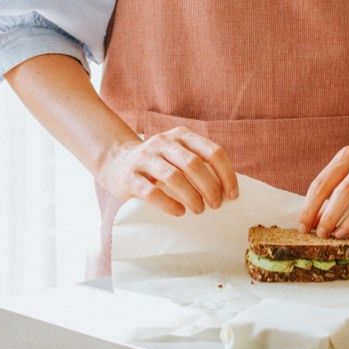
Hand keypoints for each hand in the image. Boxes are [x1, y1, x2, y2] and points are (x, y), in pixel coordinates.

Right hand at [96, 125, 237, 216]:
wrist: (116, 162)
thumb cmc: (159, 164)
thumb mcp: (179, 155)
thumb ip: (200, 164)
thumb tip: (228, 190)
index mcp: (182, 136)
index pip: (213, 152)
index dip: (226, 174)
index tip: (232, 194)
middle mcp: (163, 142)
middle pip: (194, 164)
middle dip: (210, 187)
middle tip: (216, 205)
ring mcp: (145, 158)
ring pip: (174, 177)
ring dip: (191, 197)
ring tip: (199, 210)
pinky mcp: (130, 176)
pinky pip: (152, 192)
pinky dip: (169, 204)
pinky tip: (179, 212)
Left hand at [297, 137, 348, 240]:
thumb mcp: (347, 165)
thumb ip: (331, 188)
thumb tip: (314, 220)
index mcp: (348, 155)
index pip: (323, 183)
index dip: (310, 208)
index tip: (303, 227)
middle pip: (345, 192)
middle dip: (329, 217)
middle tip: (320, 234)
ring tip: (338, 236)